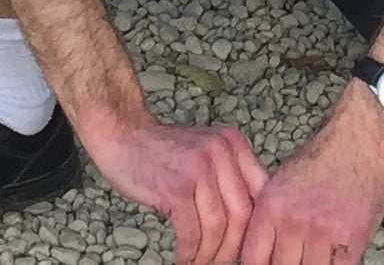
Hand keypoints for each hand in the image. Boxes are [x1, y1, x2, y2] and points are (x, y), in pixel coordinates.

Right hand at [90, 117, 267, 264]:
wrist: (123, 133)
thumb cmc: (163, 153)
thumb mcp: (206, 154)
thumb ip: (229, 179)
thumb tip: (249, 227)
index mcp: (234, 144)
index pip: (260, 195)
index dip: (255, 229)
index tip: (245, 250)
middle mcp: (222, 151)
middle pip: (243, 215)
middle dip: (233, 249)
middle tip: (221, 263)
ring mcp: (200, 166)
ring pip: (218, 227)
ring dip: (209, 255)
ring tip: (198, 263)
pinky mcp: (177, 185)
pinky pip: (192, 232)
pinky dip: (189, 252)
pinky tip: (182, 257)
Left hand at [240, 96, 383, 264]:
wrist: (359, 139)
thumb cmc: (322, 159)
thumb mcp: (282, 183)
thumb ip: (271, 219)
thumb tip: (262, 251)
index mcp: (271, 206)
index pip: (254, 259)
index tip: (268, 264)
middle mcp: (293, 221)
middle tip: (295, 258)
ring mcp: (322, 232)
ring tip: (313, 256)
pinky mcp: (351, 238)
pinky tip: (332, 257)